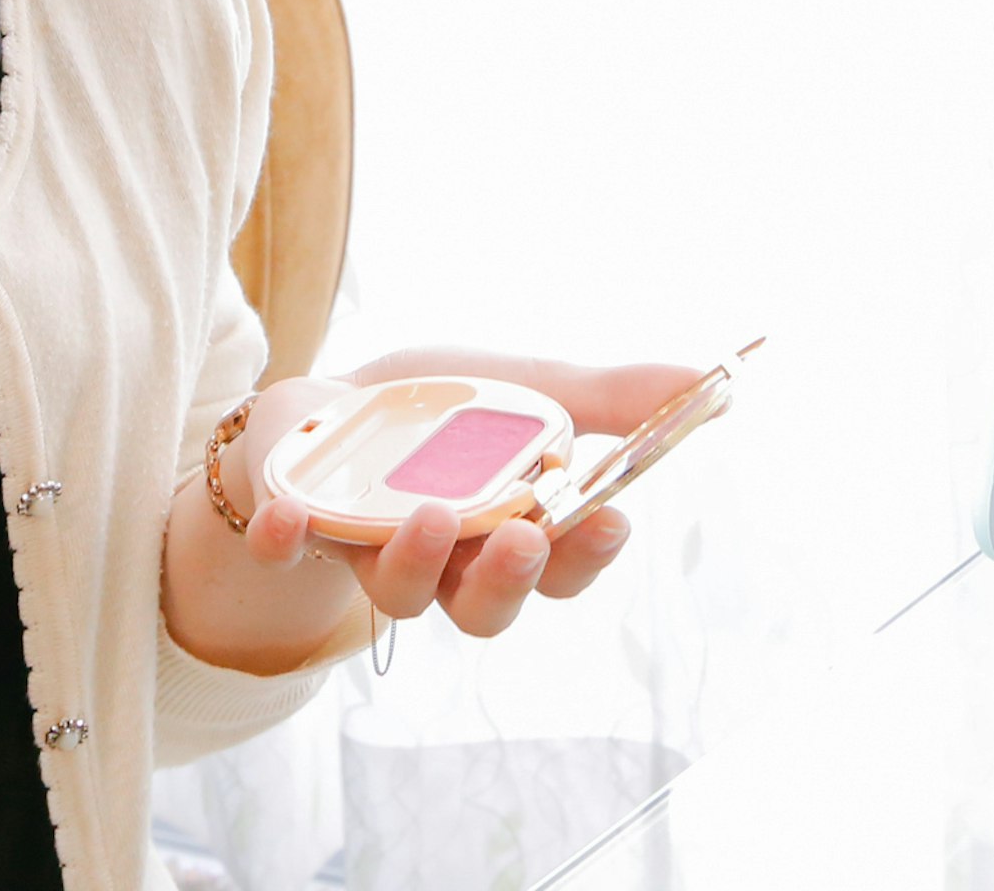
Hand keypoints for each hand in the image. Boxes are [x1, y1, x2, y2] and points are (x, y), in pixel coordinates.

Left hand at [163, 348, 713, 670]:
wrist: (332, 399)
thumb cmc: (445, 406)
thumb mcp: (530, 385)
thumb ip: (611, 396)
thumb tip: (709, 383)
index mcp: (510, 534)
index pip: (562, 572)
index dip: (587, 556)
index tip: (612, 517)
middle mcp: (447, 563)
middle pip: (486, 608)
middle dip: (509, 582)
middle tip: (525, 538)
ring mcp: (371, 549)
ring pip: (400, 593)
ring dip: (417, 562)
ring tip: (434, 514)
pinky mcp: (300, 527)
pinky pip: (289, 552)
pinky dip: (284, 540)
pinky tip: (284, 519)